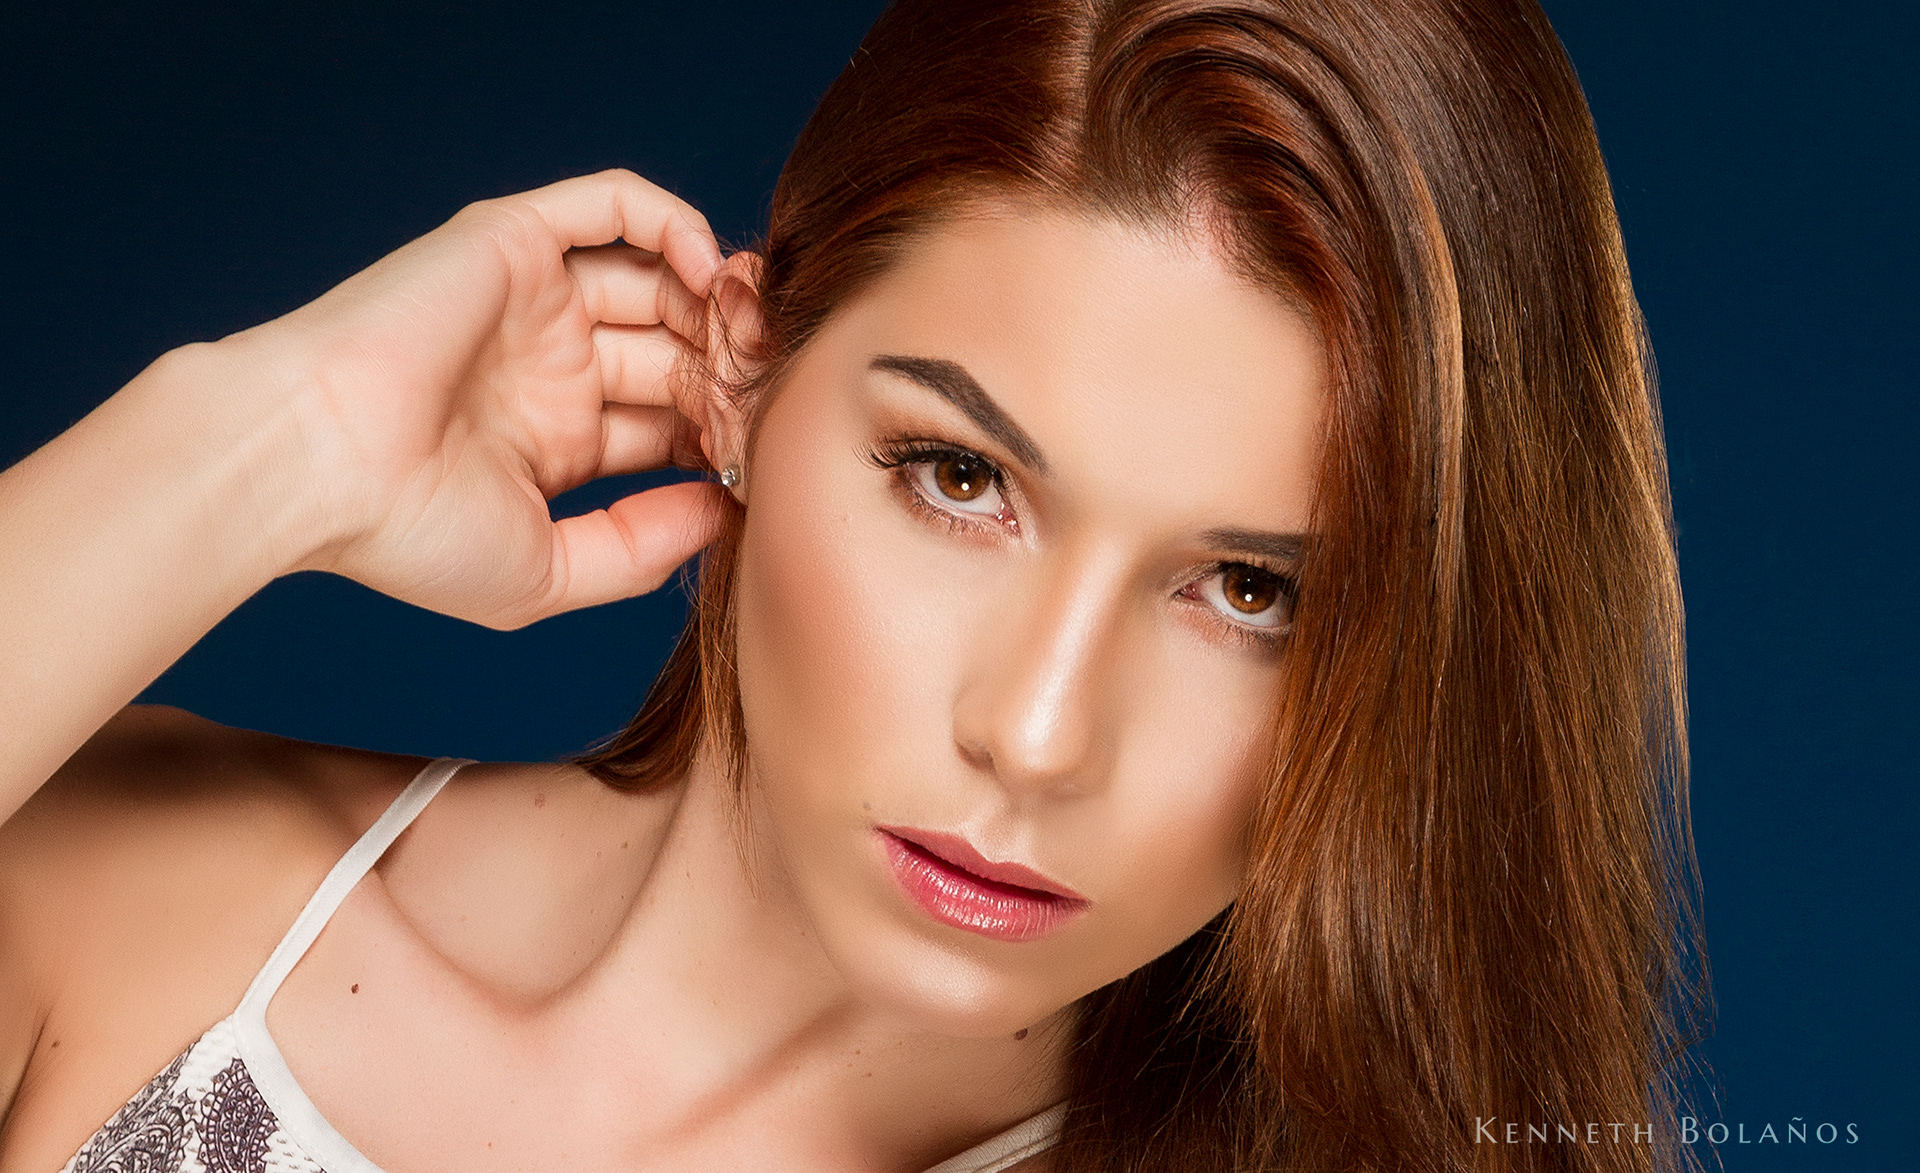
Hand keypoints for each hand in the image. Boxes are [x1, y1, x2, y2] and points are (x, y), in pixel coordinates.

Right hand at [239, 169, 730, 627]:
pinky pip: (610, 205)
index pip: (672, 419)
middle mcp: (550, 366)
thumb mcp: (547, 572)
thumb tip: (725, 515)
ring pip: (658, 279)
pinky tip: (706, 266)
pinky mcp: (513, 243)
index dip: (725, 430)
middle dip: (730, 368)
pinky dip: (669, 220)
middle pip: (676, 349)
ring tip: (746, 332)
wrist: (313, 465)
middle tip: (765, 388)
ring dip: (715, 301)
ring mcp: (533, 302)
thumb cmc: (406, 533)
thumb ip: (642, 548)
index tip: (761, 455)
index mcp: (558, 440)